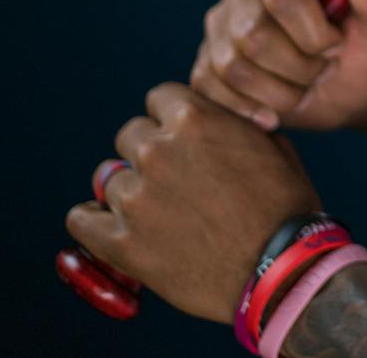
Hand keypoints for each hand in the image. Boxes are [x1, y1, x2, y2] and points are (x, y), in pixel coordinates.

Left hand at [66, 84, 322, 322]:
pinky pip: (82, 219)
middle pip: (130, 136)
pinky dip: (92, 219)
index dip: (173, 119)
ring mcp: (136, 198)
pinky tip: (108, 224)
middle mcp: (157, 152)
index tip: (183, 138)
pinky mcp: (121, 242)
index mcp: (195, 119)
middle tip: (173, 178)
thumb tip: (219, 120)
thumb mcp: (273, 146)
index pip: (159, 98)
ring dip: (131, 190)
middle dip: (149, 152)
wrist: (281, 267)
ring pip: (110, 179)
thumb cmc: (285, 206)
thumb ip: (235, 125)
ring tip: (157, 212)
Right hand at [195, 0, 366, 130]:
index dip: (315, 34)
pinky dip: (250, 107)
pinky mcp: (206, 59)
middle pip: (254, 34)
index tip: (338, 44)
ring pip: (232, 66)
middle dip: (300, 67)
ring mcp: (219, 22)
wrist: (352, 85)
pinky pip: (211, 88)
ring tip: (306, 85)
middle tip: (325, 69)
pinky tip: (277, 108)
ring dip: (280, 91)